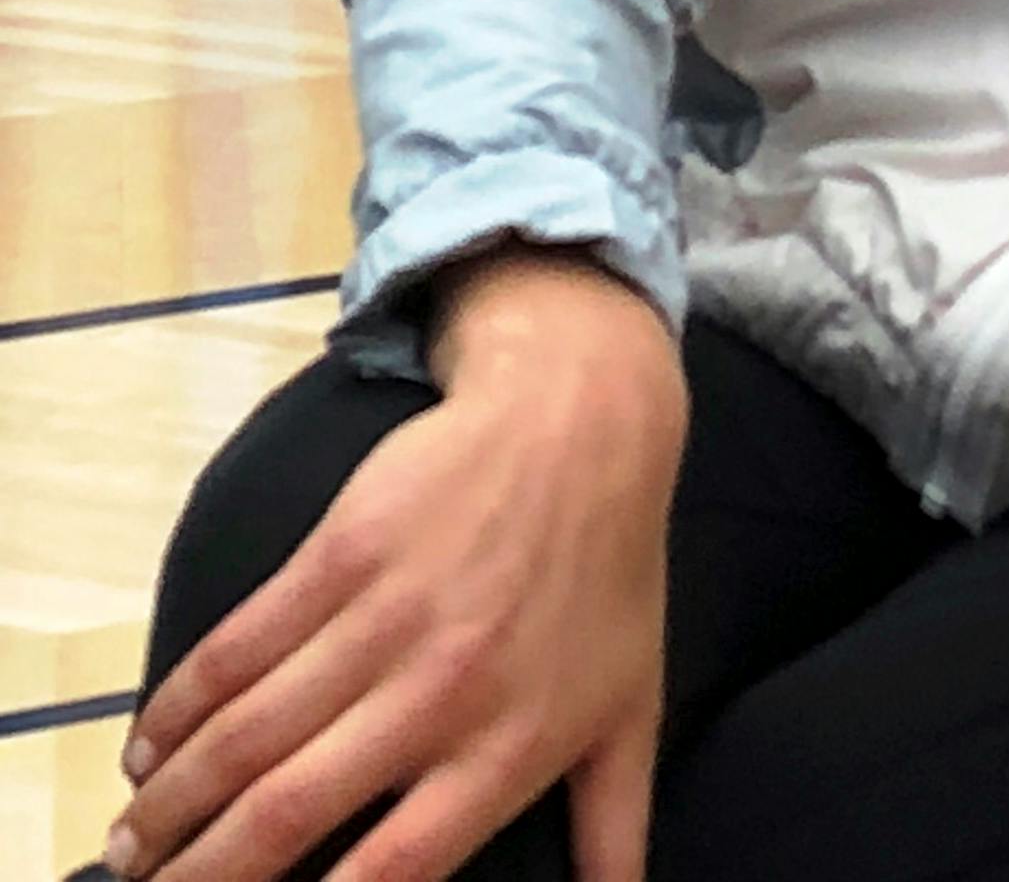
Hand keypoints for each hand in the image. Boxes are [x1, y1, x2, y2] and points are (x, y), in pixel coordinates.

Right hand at [107, 252, 686, 881]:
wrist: (580, 419)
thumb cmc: (609, 574)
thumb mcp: (631, 707)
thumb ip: (616, 828)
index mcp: (507, 746)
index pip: (394, 868)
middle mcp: (437, 692)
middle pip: (287, 812)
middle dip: (202, 872)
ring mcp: (383, 618)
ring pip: (245, 734)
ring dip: (171, 804)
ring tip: (129, 849)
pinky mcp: (340, 552)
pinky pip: (239, 647)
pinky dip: (180, 707)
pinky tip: (149, 751)